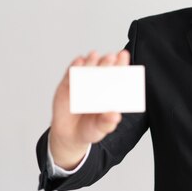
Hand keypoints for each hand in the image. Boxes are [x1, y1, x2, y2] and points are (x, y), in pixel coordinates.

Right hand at [49, 50, 130, 169]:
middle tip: (111, 57)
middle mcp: (97, 85)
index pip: (117, 76)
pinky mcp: (67, 85)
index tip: (124, 56)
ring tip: (94, 55)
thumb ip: (107, 122)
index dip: (121, 65)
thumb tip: (116, 116)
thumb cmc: (89, 129)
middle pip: (103, 70)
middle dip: (107, 63)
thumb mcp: (100, 129)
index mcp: (109, 92)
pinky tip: (79, 61)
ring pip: (87, 69)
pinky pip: (70, 74)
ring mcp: (82, 83)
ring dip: (91, 62)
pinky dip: (74, 67)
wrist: (68, 135)